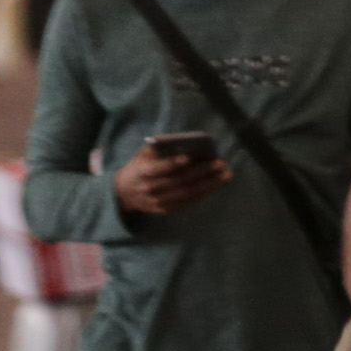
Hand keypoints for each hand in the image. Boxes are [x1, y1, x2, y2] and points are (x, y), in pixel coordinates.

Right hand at [114, 142, 230, 220]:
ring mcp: (158, 202)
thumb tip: (182, 141)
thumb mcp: (143, 155)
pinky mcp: (166, 209)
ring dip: (209, 184)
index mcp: (141, 173)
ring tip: (225, 174)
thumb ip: (158, 148)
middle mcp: (149, 189)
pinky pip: (188, 202)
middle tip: (220, 163)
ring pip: (186, 193)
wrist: (125, 193)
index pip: (156, 169)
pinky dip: (204, 193)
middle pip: (178, 182)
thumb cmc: (139, 167)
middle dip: (201, 172)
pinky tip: (217, 183)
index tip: (188, 157)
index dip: (171, 164)